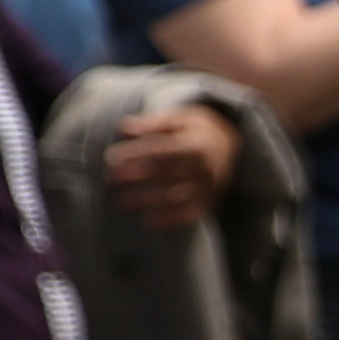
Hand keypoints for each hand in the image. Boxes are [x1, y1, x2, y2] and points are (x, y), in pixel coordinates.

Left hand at [107, 103, 240, 230]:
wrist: (230, 144)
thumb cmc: (194, 128)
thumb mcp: (178, 118)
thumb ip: (152, 123)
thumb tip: (124, 127)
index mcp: (196, 144)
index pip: (161, 150)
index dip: (135, 154)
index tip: (110, 157)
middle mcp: (205, 168)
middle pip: (166, 174)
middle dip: (136, 177)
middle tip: (109, 179)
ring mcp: (208, 187)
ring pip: (176, 197)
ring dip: (147, 201)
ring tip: (120, 202)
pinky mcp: (209, 201)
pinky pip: (191, 214)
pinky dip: (170, 220)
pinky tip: (147, 221)